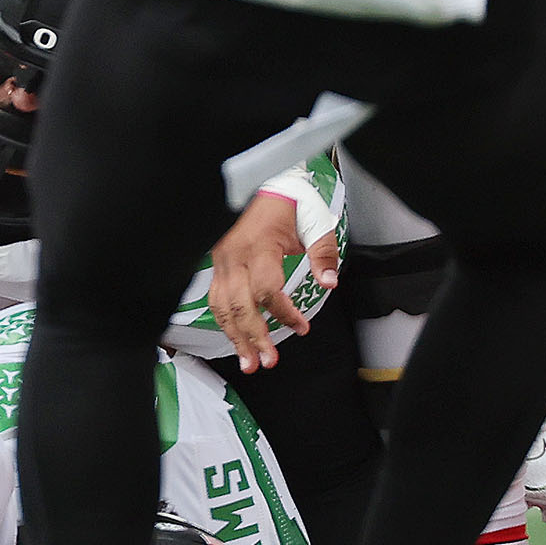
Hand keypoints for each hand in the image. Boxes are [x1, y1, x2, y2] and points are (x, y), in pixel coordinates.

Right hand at [204, 192, 336, 374]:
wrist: (261, 182)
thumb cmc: (287, 201)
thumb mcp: (313, 221)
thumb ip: (323, 253)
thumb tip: (330, 282)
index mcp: (259, 245)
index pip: (267, 289)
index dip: (284, 314)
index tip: (302, 328)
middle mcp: (234, 255)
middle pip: (239, 305)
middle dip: (253, 337)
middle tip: (267, 362)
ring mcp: (221, 260)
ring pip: (221, 306)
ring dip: (234, 337)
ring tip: (247, 362)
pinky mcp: (217, 263)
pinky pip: (215, 298)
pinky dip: (224, 321)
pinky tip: (235, 339)